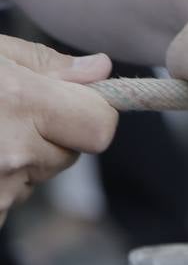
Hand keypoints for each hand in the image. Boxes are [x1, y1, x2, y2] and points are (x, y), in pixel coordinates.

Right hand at [0, 38, 115, 228]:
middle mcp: (14, 152)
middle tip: (10, 117)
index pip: (100, 126)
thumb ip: (47, 63)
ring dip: (20, 162)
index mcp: (23, 102)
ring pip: (36, 178)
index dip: (92, 113)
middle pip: (70, 154)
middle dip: (52, 137)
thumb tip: (101, 69)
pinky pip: (8, 200)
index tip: (72, 102)